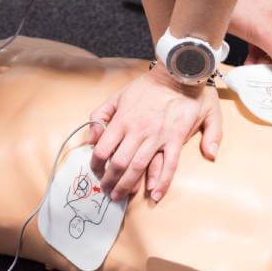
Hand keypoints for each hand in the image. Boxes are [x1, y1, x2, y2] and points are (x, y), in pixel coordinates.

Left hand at [87, 64, 221, 202]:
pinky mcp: (176, 139)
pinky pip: (169, 165)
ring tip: (121, 196)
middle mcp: (138, 131)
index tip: (96, 172)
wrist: (179, 74)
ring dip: (128, 186)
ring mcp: (157, 137)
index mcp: (122, 120)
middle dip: (110, 181)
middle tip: (107, 192)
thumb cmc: (149, 86)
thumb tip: (92, 138)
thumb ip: (101, 114)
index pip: (103, 149)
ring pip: (139, 167)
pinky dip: (162, 182)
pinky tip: (154, 195)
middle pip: (118, 163)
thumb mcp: (118, 94)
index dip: (96, 165)